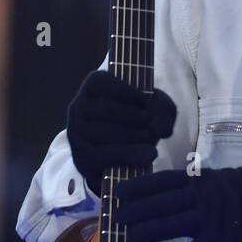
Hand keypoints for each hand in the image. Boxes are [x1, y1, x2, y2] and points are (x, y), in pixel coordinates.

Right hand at [66, 70, 176, 187]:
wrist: (124, 160)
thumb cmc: (140, 123)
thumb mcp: (158, 110)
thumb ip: (164, 110)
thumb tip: (157, 126)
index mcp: (92, 87)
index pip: (101, 81)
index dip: (126, 90)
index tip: (146, 101)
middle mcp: (78, 107)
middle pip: (106, 109)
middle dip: (135, 117)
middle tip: (151, 124)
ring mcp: (76, 133)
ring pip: (104, 132)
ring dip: (134, 136)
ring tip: (150, 138)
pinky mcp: (81, 157)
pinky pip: (105, 154)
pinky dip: (131, 154)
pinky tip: (150, 153)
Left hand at [113, 166, 241, 241]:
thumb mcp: (219, 179)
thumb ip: (196, 185)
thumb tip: (171, 192)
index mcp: (199, 179)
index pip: (161, 181)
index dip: (138, 187)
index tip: (119, 193)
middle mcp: (200, 196)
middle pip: (159, 203)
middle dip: (135, 211)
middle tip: (116, 220)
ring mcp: (209, 218)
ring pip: (169, 225)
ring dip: (145, 233)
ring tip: (127, 240)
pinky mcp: (219, 239)